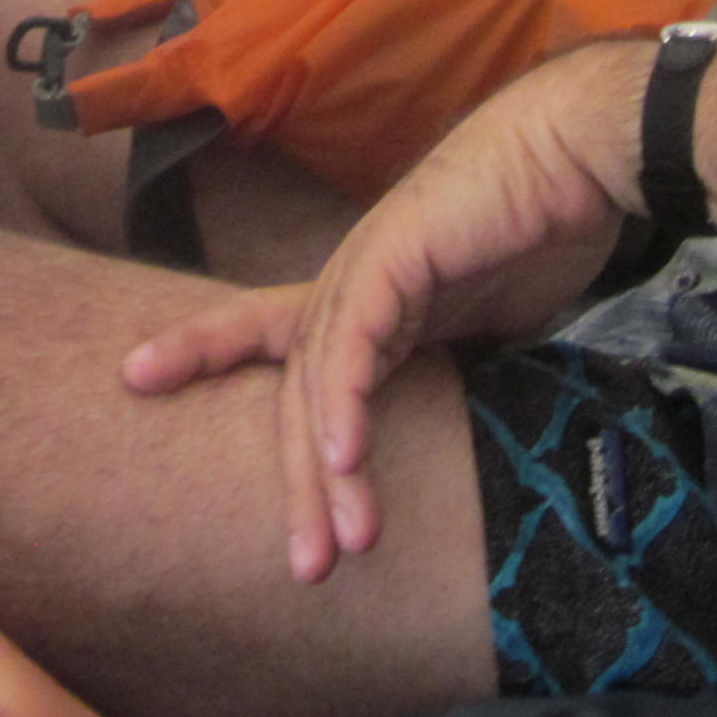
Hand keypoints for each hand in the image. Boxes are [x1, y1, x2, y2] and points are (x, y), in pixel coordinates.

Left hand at [121, 43, 650, 580]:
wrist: (581, 151)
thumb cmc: (542, 222)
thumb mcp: (490, 313)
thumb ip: (455, 356)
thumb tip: (454, 420)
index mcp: (369, 291)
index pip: (271, 329)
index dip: (205, 348)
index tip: (135, 374)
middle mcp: (353, 279)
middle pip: (296, 389)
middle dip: (296, 483)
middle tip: (305, 566)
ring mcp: (367, 264)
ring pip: (319, 380)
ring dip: (327, 472)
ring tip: (336, 546)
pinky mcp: (395, 256)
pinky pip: (357, 344)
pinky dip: (347, 403)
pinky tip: (346, 458)